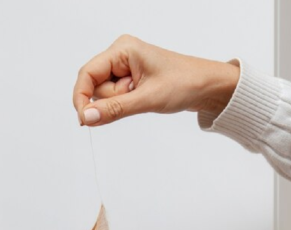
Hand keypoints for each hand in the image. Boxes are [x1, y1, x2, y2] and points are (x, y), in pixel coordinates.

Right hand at [73, 35, 239, 126]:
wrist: (209, 87)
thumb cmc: (185, 83)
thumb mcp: (148, 99)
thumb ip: (114, 109)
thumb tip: (87, 118)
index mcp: (123, 49)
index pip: (87, 74)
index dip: (82, 98)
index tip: (85, 120)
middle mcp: (120, 55)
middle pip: (95, 86)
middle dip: (111, 100)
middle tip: (137, 97)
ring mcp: (125, 68)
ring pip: (105, 95)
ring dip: (120, 103)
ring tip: (144, 97)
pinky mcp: (130, 80)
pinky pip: (115, 98)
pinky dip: (125, 104)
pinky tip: (142, 100)